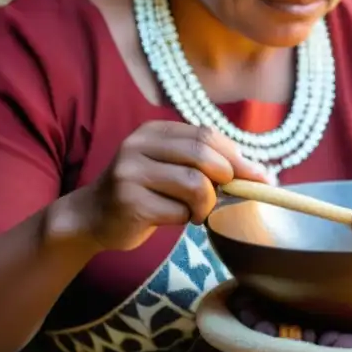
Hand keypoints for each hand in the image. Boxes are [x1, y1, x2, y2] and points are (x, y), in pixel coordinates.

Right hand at [57, 121, 273, 252]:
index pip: (206, 135)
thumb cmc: (143, 192)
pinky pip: (178, 212)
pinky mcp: (129, 202)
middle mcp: (139, 146)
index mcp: (154, 132)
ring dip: (206, 204)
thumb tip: (258, 171)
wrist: (92, 217)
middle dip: (225, 178)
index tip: (260, 176)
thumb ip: (203, 161)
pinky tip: (173, 219)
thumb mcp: (169, 166)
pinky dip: (186, 219)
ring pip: (195, 185)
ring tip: (197, 212)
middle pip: (203, 155)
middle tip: (224, 196)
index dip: (237, 155)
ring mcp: (131, 173)